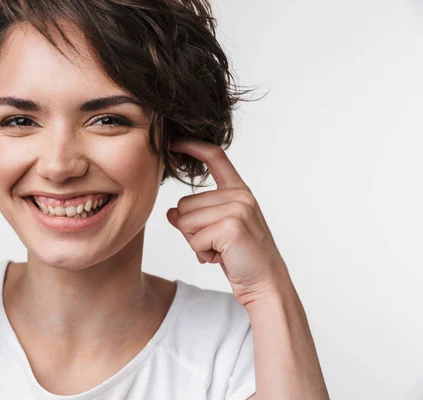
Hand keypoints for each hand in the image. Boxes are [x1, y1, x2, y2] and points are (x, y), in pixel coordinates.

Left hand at [166, 140, 290, 306]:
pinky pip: (194, 239)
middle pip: (183, 204)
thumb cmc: (240, 257)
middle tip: (216, 244)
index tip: (173, 142)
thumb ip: (193, 217)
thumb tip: (171, 213)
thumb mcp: (214, 231)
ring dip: (195, 243)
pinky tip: (221, 258)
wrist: (265, 284)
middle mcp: (240, 195)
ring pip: (185, 222)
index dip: (192, 146)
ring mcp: (237, 209)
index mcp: (239, 190)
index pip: (215, 157)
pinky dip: (201, 253)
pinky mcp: (231, 226)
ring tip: (220, 251)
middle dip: (190, 231)